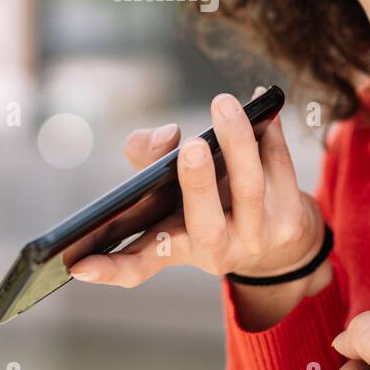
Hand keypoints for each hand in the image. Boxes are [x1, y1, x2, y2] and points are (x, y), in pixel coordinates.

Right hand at [68, 89, 324, 286]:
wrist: (283, 240)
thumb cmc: (208, 202)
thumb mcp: (171, 187)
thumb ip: (150, 157)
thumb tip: (166, 139)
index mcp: (176, 245)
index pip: (139, 264)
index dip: (109, 268)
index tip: (77, 267)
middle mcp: (215, 248)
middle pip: (205, 224)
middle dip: (198, 183)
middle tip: (189, 145)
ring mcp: (257, 235)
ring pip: (249, 187)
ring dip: (238, 141)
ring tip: (222, 102)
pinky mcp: (292, 217)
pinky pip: (280, 164)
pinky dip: (269, 129)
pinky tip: (259, 101)